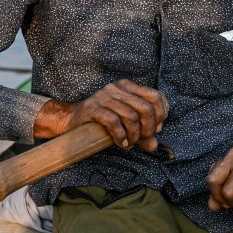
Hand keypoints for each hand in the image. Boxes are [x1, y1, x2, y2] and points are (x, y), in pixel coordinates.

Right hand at [33, 79, 167, 152]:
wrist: (71, 121)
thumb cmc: (101, 121)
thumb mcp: (124, 123)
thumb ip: (141, 132)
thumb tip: (154, 145)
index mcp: (127, 87)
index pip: (154, 96)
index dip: (160, 115)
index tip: (156, 129)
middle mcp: (117, 88)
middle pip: (145, 108)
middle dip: (148, 129)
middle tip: (141, 140)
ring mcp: (104, 96)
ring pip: (131, 116)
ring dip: (134, 135)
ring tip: (130, 144)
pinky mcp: (93, 108)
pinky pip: (114, 122)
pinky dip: (121, 136)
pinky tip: (121, 143)